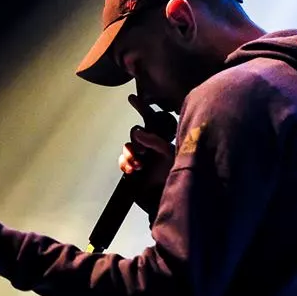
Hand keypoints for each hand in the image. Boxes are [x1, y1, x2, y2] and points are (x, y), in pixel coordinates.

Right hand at [121, 94, 177, 217]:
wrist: (166, 197)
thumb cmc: (175, 175)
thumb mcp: (169, 154)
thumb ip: (155, 141)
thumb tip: (137, 131)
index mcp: (161, 139)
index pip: (151, 118)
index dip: (141, 106)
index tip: (132, 97)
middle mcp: (150, 145)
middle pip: (135, 132)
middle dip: (136, 143)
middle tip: (143, 154)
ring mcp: (140, 156)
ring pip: (127, 147)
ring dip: (130, 155)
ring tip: (139, 166)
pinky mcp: (131, 167)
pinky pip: (121, 160)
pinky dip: (124, 163)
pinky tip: (132, 170)